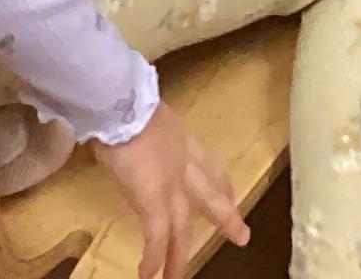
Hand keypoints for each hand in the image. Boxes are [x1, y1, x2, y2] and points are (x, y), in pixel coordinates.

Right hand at [98, 101, 251, 278]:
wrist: (123, 105)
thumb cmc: (124, 100)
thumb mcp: (140, 109)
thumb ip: (140, 124)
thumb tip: (119, 125)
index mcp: (179, 137)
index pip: (206, 161)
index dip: (219, 178)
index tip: (228, 190)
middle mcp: (182, 162)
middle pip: (209, 194)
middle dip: (225, 215)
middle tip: (242, 235)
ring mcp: (171, 185)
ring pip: (182, 227)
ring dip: (180, 256)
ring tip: (179, 278)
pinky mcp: (155, 202)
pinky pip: (156, 237)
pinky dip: (154, 258)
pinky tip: (148, 275)